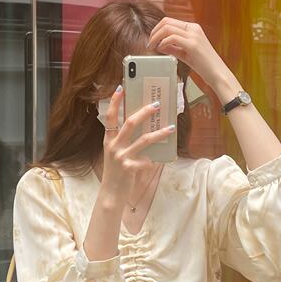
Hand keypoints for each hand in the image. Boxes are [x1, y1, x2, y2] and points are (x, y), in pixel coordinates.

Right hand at [99, 86, 173, 200]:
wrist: (111, 193)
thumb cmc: (116, 172)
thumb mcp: (116, 154)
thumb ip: (125, 141)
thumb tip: (145, 128)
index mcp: (109, 140)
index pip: (110, 116)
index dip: (115, 102)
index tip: (121, 88)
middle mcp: (114, 146)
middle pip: (130, 123)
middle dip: (145, 112)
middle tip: (157, 104)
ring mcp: (121, 157)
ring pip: (144, 140)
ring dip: (159, 133)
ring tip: (171, 128)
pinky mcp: (130, 167)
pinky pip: (147, 159)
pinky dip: (155, 159)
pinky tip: (162, 159)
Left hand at [146, 17, 236, 101]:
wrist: (218, 74)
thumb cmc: (204, 65)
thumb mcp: (185, 54)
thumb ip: (173, 48)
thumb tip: (159, 44)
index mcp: (193, 28)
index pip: (170, 21)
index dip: (157, 29)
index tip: (152, 40)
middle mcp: (194, 28)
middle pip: (167, 21)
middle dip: (154, 32)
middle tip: (149, 43)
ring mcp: (194, 35)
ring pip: (167, 28)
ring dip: (156, 37)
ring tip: (152, 47)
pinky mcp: (193, 44)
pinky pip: (172, 38)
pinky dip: (163, 43)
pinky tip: (161, 49)